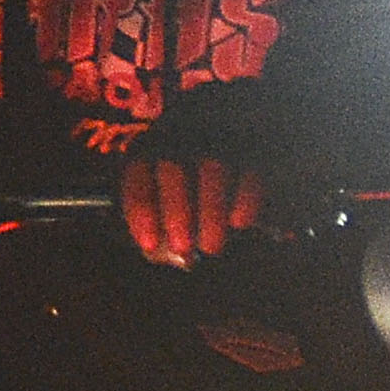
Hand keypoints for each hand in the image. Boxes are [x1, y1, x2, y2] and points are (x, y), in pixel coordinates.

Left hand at [121, 156, 261, 268]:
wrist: (239, 160)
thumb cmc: (186, 191)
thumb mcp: (163, 196)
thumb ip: (156, 218)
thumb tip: (155, 249)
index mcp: (151, 149)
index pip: (138, 174)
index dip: (141, 210)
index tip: (150, 244)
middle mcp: (181, 140)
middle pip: (174, 170)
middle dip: (177, 212)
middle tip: (183, 247)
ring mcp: (218, 143)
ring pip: (212, 170)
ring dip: (211, 212)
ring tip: (211, 246)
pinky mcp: (251, 152)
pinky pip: (249, 171)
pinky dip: (245, 198)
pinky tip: (239, 222)